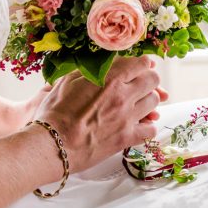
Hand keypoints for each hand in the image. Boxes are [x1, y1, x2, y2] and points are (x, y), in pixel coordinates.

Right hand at [29, 55, 167, 173]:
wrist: (53, 143)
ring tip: (137, 102)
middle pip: (152, 80)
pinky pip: (151, 129)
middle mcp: (122, 95)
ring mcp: (127, 117)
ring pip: (154, 101)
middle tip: (139, 83)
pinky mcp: (126, 138)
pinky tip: (137, 124)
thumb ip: (91, 69)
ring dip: (147, 99)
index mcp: (109, 77)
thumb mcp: (70, 80)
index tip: (140, 66)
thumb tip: (106, 63)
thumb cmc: (56, 111)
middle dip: (148, 78)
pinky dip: (147, 125)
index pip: (141, 63)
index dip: (142, 63)